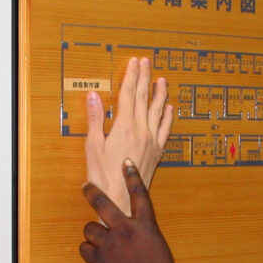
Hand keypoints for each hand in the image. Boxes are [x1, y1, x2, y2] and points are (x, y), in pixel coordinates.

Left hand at [79, 161, 176, 262]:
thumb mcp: (159, 252)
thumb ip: (144, 237)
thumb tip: (132, 235)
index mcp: (146, 227)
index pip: (139, 195)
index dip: (132, 177)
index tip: (125, 163)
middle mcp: (126, 230)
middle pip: (103, 203)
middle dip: (92, 192)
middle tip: (86, 186)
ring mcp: (109, 244)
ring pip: (90, 228)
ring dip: (92, 234)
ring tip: (98, 242)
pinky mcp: (97, 260)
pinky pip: (84, 248)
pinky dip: (88, 251)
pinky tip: (95, 257)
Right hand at [85, 56, 172, 212]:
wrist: (121, 200)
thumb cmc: (102, 176)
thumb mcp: (93, 146)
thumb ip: (96, 119)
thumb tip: (94, 96)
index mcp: (124, 125)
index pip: (129, 93)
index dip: (131, 76)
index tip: (134, 62)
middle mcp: (141, 129)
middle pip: (144, 97)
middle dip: (145, 78)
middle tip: (146, 62)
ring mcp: (152, 140)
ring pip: (158, 111)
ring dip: (160, 93)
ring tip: (162, 80)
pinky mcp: (157, 152)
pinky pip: (165, 130)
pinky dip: (168, 117)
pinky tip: (169, 108)